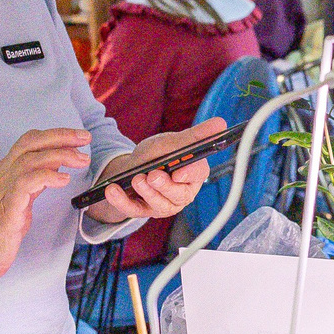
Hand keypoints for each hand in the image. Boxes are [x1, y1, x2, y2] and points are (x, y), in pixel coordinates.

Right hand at [0, 127, 92, 303]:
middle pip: (31, 143)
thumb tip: (57, 161)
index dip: (55, 135)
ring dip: (60, 155)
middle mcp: (3, 174)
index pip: (29, 141)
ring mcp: (3, 189)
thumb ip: (37, 178)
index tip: (79, 138)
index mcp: (6, 170)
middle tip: (85, 138)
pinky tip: (63, 179)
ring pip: (30, 159)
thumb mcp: (22, 197)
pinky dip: (47, 177)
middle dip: (61, 136)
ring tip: (81, 160)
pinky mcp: (7, 208)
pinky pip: (26, 183)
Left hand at [84, 118, 222, 224]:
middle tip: (152, 175)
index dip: (190, 174)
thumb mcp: (172, 142)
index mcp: (193, 174)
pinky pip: (133, 209)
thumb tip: (221, 122)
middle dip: (164, 186)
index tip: (179, 171)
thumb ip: (195, 136)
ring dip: (146, 192)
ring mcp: (163, 205)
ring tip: (135, 179)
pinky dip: (121, 200)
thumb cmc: (157, 155)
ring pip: (158, 204)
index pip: (198, 174)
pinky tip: (111, 189)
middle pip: (178, 194)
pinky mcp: (143, 212)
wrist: (132, 167)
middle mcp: (182, 193)